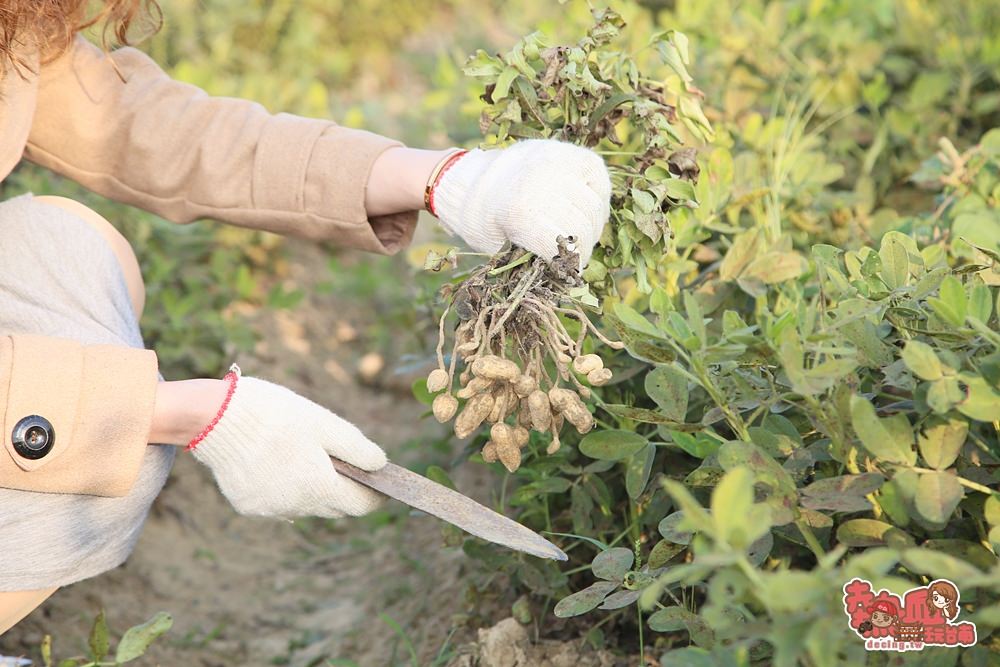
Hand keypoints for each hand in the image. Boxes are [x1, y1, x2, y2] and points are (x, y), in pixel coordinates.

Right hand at [187, 369, 385, 518]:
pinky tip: (276, 463)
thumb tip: (380, 466)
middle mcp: (295, 507)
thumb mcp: (324, 424)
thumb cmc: (276, 414)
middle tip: (345, 463)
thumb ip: (356, 448)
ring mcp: (269, 509)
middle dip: (345, 490)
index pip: (360, 505)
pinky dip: (285, 489)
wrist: (216, 416)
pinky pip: (278, 503)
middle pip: (334, 507)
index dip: (375, 494)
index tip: (383, 484)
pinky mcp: (247, 505)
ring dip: (314, 489)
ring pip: (306, 506)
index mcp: (318, 487)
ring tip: (306, 456)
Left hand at [432, 140, 610, 267]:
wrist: (474, 182)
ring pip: (595, 207)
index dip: (569, 266)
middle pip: (582, 229)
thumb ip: (535, 261)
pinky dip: (597, 198)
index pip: (564, 248)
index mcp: (520, 212)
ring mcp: (557, 162)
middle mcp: (541, 183)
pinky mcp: (570, 152)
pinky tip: (582, 207)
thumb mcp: (502, 250)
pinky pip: (600, 182)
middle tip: (575, 254)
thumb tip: (572, 273)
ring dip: (592, 225)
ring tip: (578, 232)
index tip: (569, 271)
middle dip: (582, 248)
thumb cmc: (487, 223)